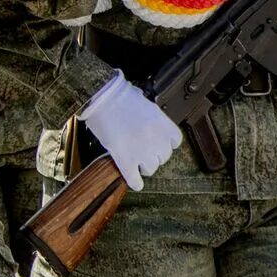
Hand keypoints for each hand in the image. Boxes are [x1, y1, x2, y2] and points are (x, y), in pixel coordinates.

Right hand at [80, 72, 181, 190]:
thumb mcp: (143, 102)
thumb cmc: (118, 94)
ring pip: (150, 169)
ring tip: (135, 162)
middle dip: (154, 154)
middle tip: (142, 150)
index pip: (175, 142)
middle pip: (163, 157)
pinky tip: (134, 181)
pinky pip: (134, 178)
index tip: (158, 142)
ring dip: (144, 166)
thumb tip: (148, 123)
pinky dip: (135, 182)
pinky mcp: (125, 159)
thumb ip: (151, 117)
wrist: (101, 97)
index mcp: (163, 125)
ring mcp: (142, 151)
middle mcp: (157, 140)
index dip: (165, 143)